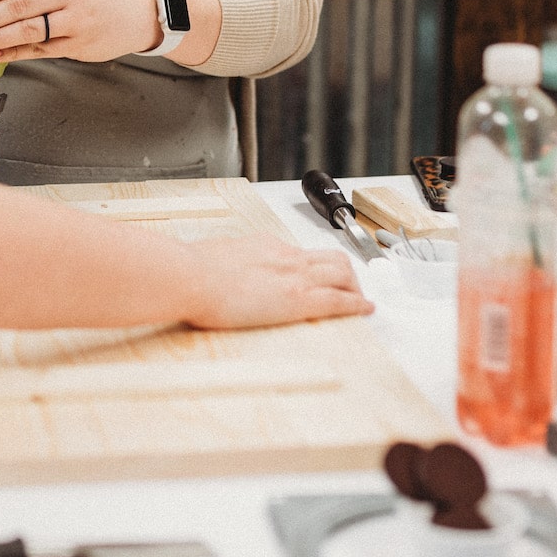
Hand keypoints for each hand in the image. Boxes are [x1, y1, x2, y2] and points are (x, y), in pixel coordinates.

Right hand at [182, 237, 372, 330]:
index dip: (315, 266)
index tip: (317, 275)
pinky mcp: (298, 299)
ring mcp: (294, 276)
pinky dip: (356, 305)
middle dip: (346, 274)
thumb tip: (221, 269)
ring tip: (360, 301)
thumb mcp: (212, 256)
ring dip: (355, 288)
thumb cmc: (192, 269)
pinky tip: (365, 310)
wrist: (191, 275)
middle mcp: (285, 256)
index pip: (301, 254)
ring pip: (342, 274)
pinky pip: (338, 300)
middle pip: (331, 258)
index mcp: (265, 245)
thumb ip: (226, 264)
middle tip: (349, 289)